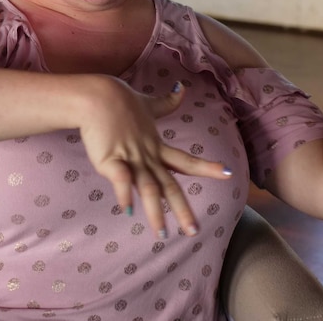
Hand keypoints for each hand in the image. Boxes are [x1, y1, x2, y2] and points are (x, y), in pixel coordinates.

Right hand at [78, 78, 231, 238]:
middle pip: (169, 185)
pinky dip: (124, 194)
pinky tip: (128, 210)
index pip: (186, 160)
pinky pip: (120, 179)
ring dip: (155, 212)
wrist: (95, 95)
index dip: (206, 167)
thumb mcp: (147, 103)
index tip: (227, 173)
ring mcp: (130, 158)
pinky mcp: (109, 159)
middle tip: (193, 231)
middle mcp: (147, 156)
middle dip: (182, 209)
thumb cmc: (119, 99)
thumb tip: (182, 88)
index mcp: (156, 145)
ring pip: (147, 188)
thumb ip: (166, 102)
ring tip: (162, 234)